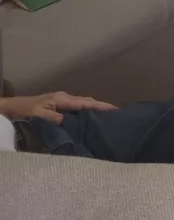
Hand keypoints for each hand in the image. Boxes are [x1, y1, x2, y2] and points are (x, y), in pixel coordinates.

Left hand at [0, 92, 116, 123]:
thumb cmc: (24, 110)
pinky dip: (85, 111)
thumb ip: (53, 118)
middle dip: (101, 106)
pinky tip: (88, 119)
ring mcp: (61, 101)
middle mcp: (64, 98)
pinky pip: (76, 108)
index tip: (115, 109)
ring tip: (105, 117)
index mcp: (62, 99)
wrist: (12, 108)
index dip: (100, 106)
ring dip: (93, 109)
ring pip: (82, 104)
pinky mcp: (58, 106)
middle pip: (87, 101)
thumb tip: (67, 122)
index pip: (86, 102)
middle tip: (115, 115)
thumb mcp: (37, 115)